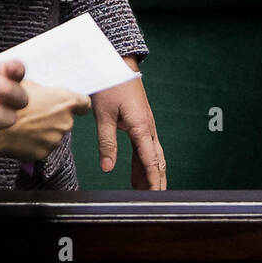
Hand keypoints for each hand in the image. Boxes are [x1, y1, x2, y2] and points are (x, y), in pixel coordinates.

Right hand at [0, 80, 91, 160]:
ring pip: (54, 134)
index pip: (84, 103)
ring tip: (24, 125)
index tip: (76, 106)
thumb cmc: (7, 100)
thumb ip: (42, 89)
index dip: (79, 104)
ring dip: (44, 131)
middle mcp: (65, 122)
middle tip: (35, 113)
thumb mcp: (25, 83)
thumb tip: (44, 89)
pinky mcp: (44, 153)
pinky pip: (42, 146)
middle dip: (54, 117)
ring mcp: (55, 140)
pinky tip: (20, 136)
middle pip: (66, 119)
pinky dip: (34, 143)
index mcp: (65, 102)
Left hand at [91, 57, 165, 189]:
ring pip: (152, 155)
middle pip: (157, 160)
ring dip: (150, 173)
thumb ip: (107, 142)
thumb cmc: (111, 86)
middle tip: (153, 199)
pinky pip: (146, 147)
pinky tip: (138, 172)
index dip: (152, 179)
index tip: (154, 195)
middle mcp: (148, 128)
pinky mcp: (141, 122)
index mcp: (141, 127)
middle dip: (156, 180)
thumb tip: (108, 168)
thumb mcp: (104, 115)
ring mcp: (146, 125)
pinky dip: (144, 162)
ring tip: (145, 191)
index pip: (150, 160)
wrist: (118, 63)